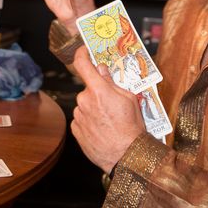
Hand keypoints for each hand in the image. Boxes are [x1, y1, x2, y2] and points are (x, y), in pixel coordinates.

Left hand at [70, 46, 145, 173]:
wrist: (125, 156)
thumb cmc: (131, 127)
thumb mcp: (130, 99)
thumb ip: (112, 82)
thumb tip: (101, 69)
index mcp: (98, 90)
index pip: (83, 64)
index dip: (82, 54)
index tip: (84, 51)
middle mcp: (84, 101)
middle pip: (88, 89)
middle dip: (98, 92)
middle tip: (112, 103)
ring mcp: (78, 116)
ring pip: (84, 105)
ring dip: (94, 108)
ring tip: (109, 121)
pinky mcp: (76, 130)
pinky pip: (81, 119)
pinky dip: (89, 121)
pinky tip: (102, 129)